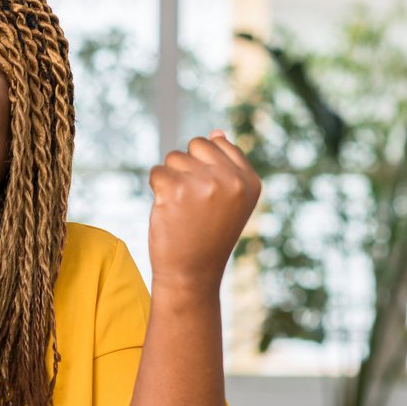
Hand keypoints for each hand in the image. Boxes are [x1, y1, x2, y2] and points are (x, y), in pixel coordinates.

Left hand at [148, 130, 260, 291]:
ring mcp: (204, 184)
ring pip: (174, 157)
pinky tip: (167, 210)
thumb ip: (227, 167)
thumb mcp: (230, 201)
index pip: (220, 143)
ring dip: (171, 179)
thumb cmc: (208, 235)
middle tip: (192, 200)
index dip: (206, 165)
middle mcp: (231, 180)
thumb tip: (217, 132)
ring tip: (182, 208)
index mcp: (249, 181)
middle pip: (196, 144)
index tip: (208, 195)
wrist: (192, 274)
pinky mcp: (175, 190)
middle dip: (188, 166)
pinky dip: (156, 188)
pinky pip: (156, 172)